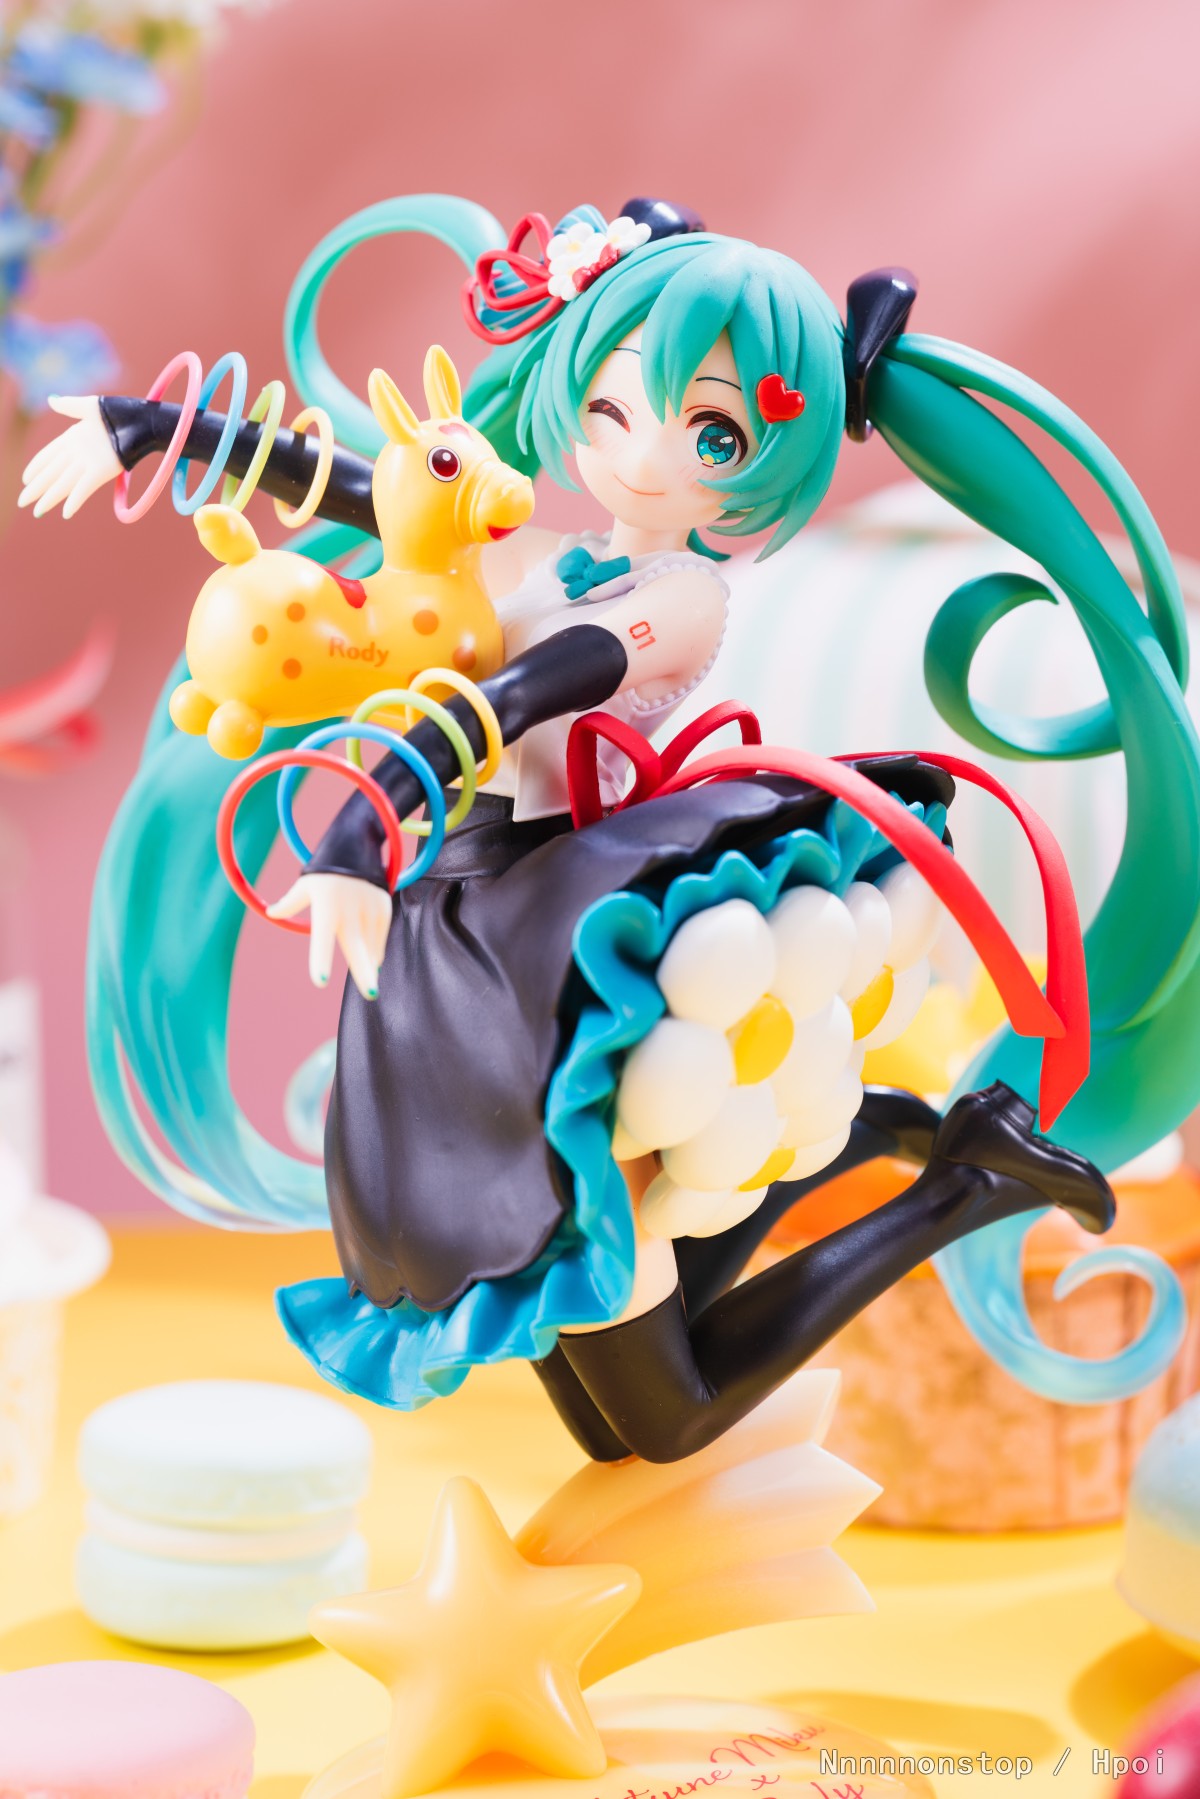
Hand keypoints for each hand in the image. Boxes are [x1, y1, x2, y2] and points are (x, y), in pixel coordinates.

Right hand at [18, 396, 121, 518]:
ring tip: (37, 512)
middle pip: (53, 474)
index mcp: (74, 438)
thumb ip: (71, 406)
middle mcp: (79, 454)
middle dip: (37, 488)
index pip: (49, 456)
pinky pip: (84, 488)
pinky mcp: (102, 471)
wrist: (142, 420)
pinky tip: (65, 513)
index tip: (25, 479)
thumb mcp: (91, 406)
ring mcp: (90, 464)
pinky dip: (75, 500)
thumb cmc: (121, 412)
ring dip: (50, 497)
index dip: (37, 467)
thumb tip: (51, 400)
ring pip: (64, 484)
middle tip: (22, 502)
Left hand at [267, 873, 392, 999]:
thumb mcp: (306, 884)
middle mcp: (349, 912)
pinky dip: (375, 951)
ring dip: (368, 965)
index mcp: (326, 909)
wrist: (358, 847)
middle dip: (364, 973)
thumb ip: (291, 902)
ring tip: (369, 983)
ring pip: (371, 948)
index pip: (321, 940)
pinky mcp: (384, 908)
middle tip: (371, 995)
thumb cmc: (325, 872)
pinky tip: (372, 961)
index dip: (320, 959)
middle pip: (357, 948)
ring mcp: (369, 910)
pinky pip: (380, 939)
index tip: (319, 980)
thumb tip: (271, 913)